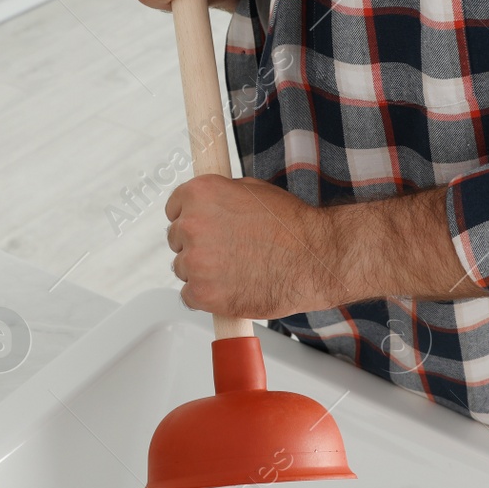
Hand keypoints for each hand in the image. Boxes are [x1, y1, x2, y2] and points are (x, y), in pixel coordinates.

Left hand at [165, 176, 347, 319]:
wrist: (314, 259)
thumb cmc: (291, 226)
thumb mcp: (252, 190)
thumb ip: (220, 197)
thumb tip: (206, 205)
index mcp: (200, 193)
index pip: (174, 208)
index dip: (191, 218)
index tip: (202, 228)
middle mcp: (192, 224)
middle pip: (176, 240)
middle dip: (197, 245)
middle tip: (227, 251)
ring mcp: (195, 261)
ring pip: (183, 269)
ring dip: (202, 272)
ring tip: (235, 270)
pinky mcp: (201, 293)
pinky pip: (189, 296)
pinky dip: (206, 296)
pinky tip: (230, 288)